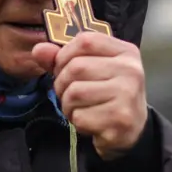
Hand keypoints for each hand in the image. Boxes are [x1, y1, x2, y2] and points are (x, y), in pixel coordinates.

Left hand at [32, 32, 147, 159]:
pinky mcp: (120, 119)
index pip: (85, 40)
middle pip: (76, 67)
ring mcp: (127, 94)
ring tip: (79, 108)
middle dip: (62, 84)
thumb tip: (38, 50)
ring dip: (68, 105)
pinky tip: (89, 122)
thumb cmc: (107, 95)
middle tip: (70, 95)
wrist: (133, 131)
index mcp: (125, 52)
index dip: (65, 54)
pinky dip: (77, 121)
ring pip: (75, 93)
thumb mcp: (91, 70)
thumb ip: (63, 58)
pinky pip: (80, 116)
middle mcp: (130, 70)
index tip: (64, 68)